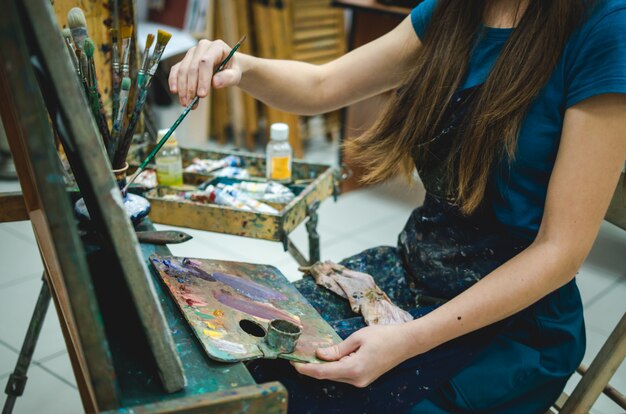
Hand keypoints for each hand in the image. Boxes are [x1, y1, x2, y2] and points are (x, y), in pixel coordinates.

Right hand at [168, 39, 241, 107]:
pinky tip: (175, 92)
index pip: (205, 62)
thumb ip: (228, 78)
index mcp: (216, 47)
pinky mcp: (185, 60)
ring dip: (182, 88)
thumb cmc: (232, 70)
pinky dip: (174, 81)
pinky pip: (176, 69)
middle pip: (192, 67)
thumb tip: (215, 83)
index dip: (202, 79)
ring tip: (186, 102)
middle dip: (191, 87)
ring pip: (182, 69)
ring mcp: (192, 53)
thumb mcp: (235, 75)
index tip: (202, 95)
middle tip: (191, 103)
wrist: (228, 66)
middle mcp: (202, 47)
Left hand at [293, 324, 416, 387]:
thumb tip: (319, 355)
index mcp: (353, 369)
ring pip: (335, 376)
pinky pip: (344, 375)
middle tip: (299, 356)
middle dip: (312, 367)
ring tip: (310, 355)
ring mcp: (361, 382)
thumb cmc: (383, 336)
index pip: (323, 372)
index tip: (293, 362)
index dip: (306, 368)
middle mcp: (356, 380)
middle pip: (327, 375)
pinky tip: (328, 358)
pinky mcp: (364, 379)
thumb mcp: (357, 338)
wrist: (406, 343)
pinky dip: (334, 367)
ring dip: (323, 367)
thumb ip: (337, 349)